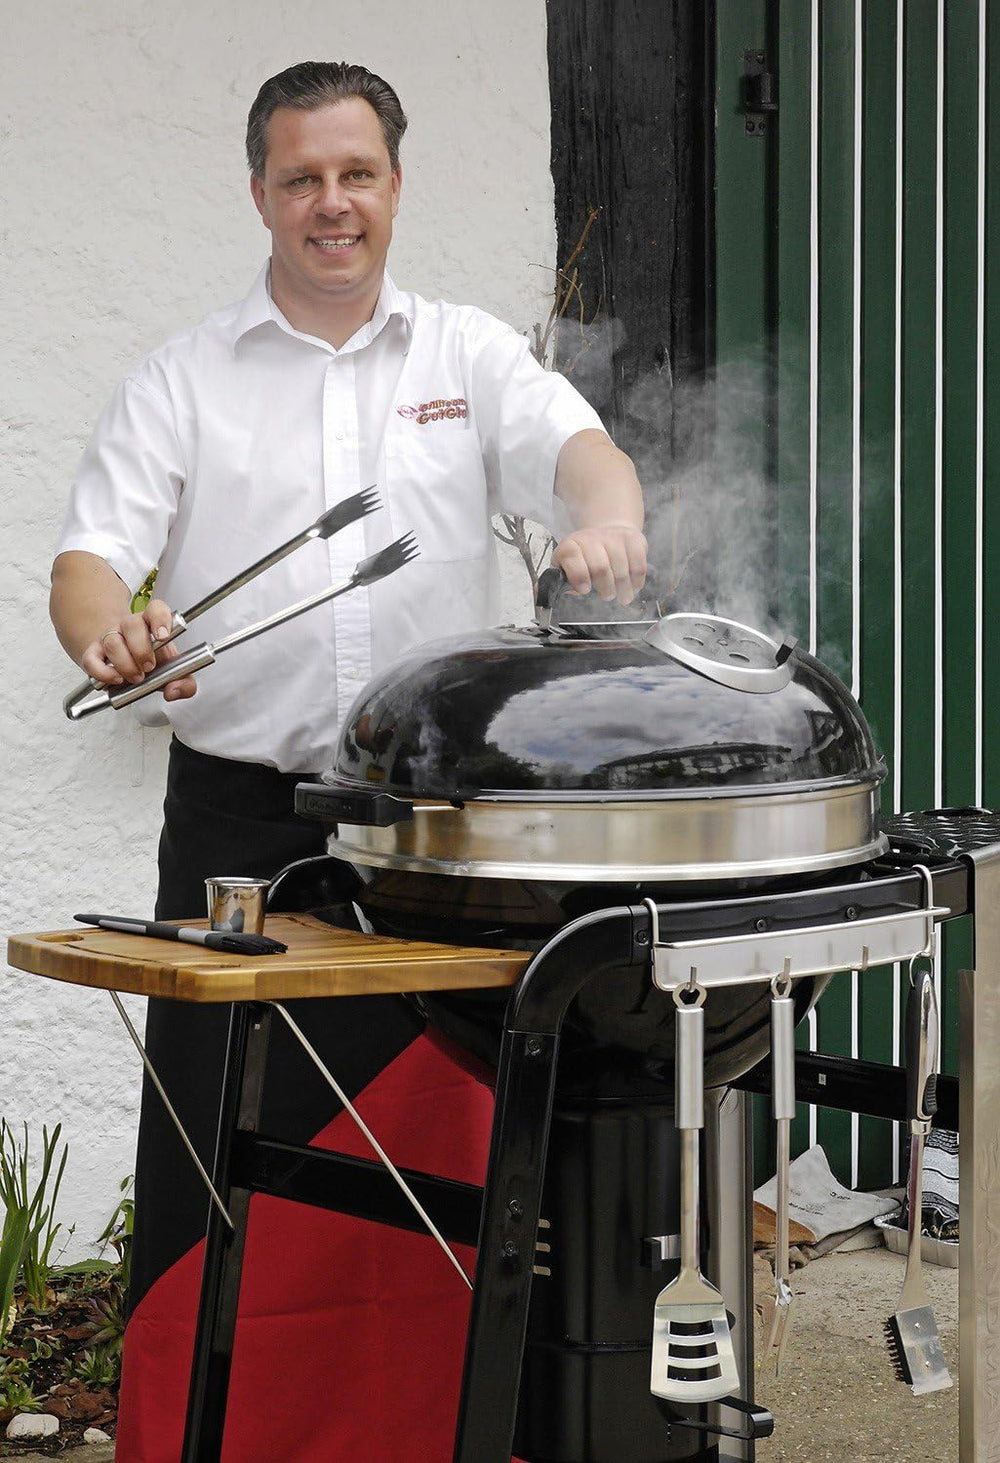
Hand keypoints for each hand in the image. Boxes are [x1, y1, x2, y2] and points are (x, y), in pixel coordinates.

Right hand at [79, 598, 197, 701]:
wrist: (129, 665)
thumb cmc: (153, 662)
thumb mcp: (174, 671)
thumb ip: (184, 683)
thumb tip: (175, 691)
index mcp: (153, 623)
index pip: (156, 609)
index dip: (160, 620)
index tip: (163, 636)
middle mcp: (130, 626)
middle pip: (132, 625)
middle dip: (141, 650)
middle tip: (148, 667)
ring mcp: (110, 636)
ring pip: (113, 642)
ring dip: (125, 664)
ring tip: (135, 677)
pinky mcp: (94, 652)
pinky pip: (92, 660)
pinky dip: (103, 673)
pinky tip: (116, 679)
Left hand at [552, 524, 647, 604]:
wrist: (609, 531)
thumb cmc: (585, 557)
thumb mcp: (566, 565)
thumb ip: (556, 581)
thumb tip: (538, 595)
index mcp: (571, 545)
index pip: (572, 557)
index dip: (579, 576)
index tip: (585, 589)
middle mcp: (591, 538)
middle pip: (600, 567)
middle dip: (605, 588)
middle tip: (607, 596)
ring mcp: (614, 537)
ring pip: (621, 568)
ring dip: (623, 588)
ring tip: (622, 597)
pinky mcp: (634, 539)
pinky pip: (639, 564)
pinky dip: (637, 580)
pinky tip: (634, 586)